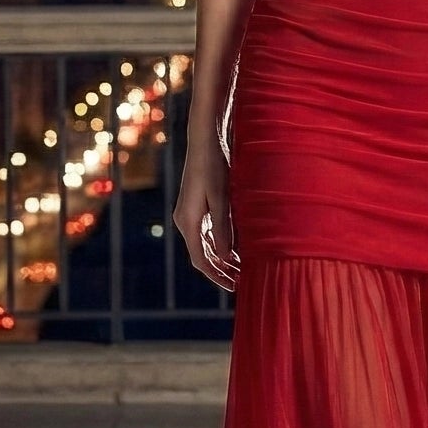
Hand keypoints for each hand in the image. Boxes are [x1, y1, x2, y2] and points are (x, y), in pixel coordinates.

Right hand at [174, 145, 240, 291]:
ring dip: (221, 258)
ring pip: (205, 245)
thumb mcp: (221, 199)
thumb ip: (223, 229)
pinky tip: (236, 249)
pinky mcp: (197, 206)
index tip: (233, 286)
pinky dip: (220, 244)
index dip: (216, 275)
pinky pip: (207, 233)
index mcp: (187, 221)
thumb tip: (225, 258)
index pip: (200, 258)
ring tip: (241, 270)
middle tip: (241, 283)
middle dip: (220, 270)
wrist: (205, 140)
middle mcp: (185, 220)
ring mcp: (190, 214)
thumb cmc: (214, 167)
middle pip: (202, 254)